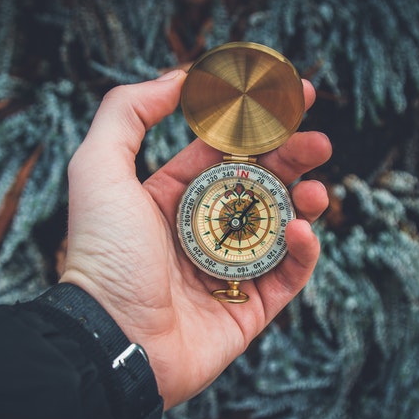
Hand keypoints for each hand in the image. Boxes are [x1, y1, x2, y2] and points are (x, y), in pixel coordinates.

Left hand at [60, 69, 330, 408]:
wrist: (112, 341)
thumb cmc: (103, 254)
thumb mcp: (99, 168)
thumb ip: (129, 114)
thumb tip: (178, 77)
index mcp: (170, 197)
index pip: (223, 152)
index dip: (257, 125)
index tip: (290, 97)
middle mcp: (201, 230)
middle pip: (260, 184)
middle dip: (293, 158)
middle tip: (319, 141)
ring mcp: (228, 270)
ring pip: (280, 227)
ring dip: (304, 203)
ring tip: (316, 190)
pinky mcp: (249, 309)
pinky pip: (287, 276)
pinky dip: (302, 252)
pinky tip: (301, 231)